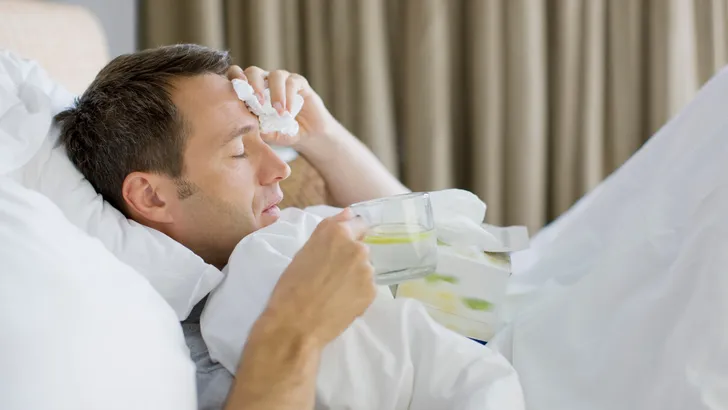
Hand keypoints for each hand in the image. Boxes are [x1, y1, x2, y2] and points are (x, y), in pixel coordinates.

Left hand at [227, 65, 336, 147]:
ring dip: (275, 93)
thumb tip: (247, 126)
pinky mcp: (299, 83)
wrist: (307, 136)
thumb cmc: (281, 133)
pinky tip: (288, 112)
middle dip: (253, 85)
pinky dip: (289, 97)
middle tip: (257, 103)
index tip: (236, 93)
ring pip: (275, 75)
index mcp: (251, 90)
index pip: (237, 76)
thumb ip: (257, 129)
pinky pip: (292, 83)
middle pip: (253, 71)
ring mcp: (282, 80)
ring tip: (278, 112)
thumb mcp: (267, 134)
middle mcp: (265, 81)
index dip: (234, 79)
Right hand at [256, 208, 375, 347]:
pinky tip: (341, 302)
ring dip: (355, 276)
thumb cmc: (290, 287)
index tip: (339, 249)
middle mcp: (357, 248)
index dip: (349, 235)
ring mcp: (367, 270)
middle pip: (361, 248)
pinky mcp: (372, 292)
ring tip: (334, 292)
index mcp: (338, 233)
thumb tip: (349, 213)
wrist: (294, 325)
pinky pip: (367, 287)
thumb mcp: (304, 251)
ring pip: (365, 269)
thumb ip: (330, 228)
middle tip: (331, 275)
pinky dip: (358, 293)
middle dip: (350, 258)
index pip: (358, 223)